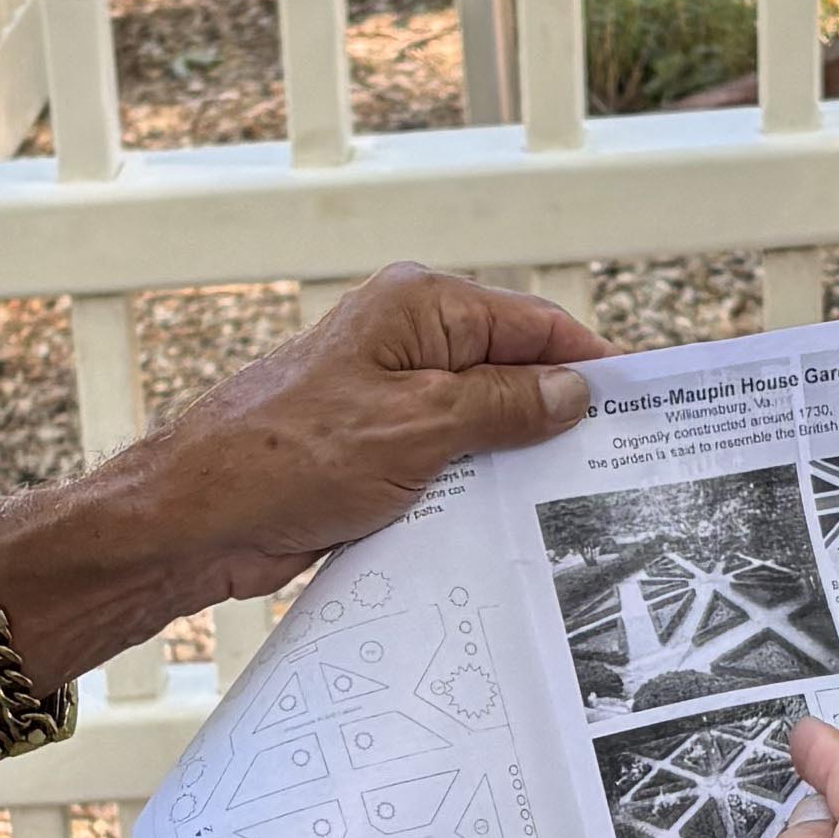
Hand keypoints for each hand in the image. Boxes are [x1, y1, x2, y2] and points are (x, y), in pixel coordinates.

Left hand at [0, 267, 600, 682]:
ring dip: (515, 464)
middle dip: (561, 420)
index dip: (594, 367)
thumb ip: (504, 406)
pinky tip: (509, 528)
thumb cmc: (284, 458)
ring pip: (483, 427)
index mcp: (420, 308)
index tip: (647, 411)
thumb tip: (573, 393)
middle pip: (515, 374)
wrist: (191, 522)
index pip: (537, 326)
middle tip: (622, 472)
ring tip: (577, 509)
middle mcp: (406, 343)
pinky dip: (475, 491)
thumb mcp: (418, 428)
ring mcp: (389, 399)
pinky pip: (447, 464)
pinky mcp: (373, 452)